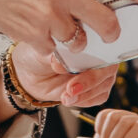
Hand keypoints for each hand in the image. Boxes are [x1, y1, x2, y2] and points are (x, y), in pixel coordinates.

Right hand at [0, 0, 137, 58]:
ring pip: (79, 41)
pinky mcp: (31, 35)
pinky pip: (53, 49)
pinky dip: (48, 44)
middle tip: (106, 30)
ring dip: (73, 38)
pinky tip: (34, 28)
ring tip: (56, 24)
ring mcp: (49, 16)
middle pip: (109, 23)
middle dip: (111, 31)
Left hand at [7, 41, 122, 113]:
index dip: (95, 57)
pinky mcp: (95, 88)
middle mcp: (97, 54)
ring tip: (66, 96)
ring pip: (104, 85)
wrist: (30, 76)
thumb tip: (59, 62)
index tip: (77, 68)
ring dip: (85, 93)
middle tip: (70, 88)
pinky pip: (99, 96)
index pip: (103, 44)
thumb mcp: (39, 52)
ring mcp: (98, 71)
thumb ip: (52, 55)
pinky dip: (84, 100)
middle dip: (89, 81)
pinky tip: (70, 98)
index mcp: (87, 38)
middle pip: (107, 68)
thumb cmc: (37, 56)